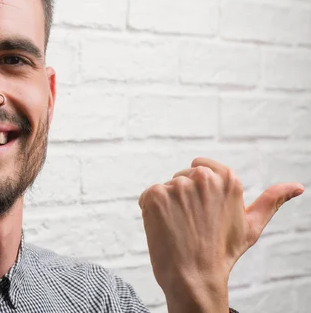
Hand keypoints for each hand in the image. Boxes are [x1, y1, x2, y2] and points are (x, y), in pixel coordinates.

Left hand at [138, 157, 304, 312]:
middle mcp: (203, 178)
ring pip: (165, 188)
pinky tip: (164, 228)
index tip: (203, 211)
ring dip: (167, 206)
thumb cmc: (222, 252)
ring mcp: (178, 186)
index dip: (198, 190)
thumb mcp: (252, 225)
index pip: (199, 166)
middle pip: (181, 177)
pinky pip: (148, 196)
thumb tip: (298, 186)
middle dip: (183, 197)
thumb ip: (272, 200)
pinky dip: (151, 210)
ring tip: (180, 228)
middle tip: (193, 224)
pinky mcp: (156, 195)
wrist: (194, 276)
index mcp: (227, 178)